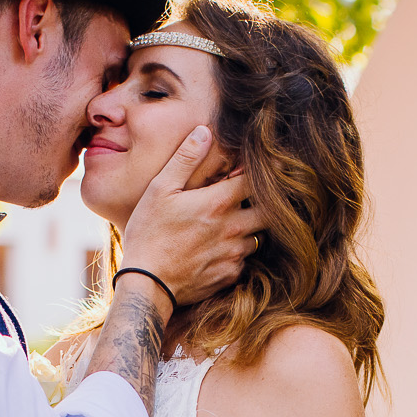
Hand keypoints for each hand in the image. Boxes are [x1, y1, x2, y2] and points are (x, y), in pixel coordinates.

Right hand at [118, 125, 256, 307]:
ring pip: (258, 236)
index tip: (264, 166)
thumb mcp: (160, 189)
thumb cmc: (149, 233)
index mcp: (219, 203)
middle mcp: (234, 229)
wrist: (147, 284)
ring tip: (232, 223)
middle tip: (251, 198)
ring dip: (250, 228)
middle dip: (265, 202)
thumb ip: (185, 159)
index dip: (263, 170)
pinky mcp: (230, 275)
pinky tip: (219, 248)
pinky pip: (245, 260)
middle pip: (269, 211)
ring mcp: (234, 254)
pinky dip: (238, 251)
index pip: (257, 180)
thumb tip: (204, 131)